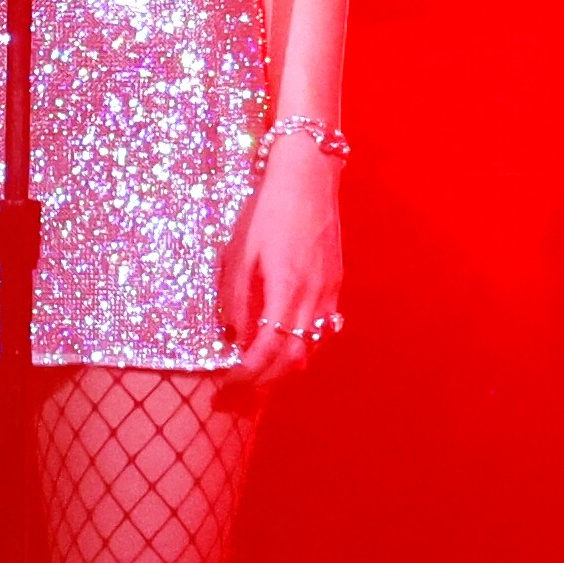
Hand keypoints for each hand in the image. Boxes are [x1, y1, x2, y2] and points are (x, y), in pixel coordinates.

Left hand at [220, 144, 345, 395]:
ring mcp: (329, 290)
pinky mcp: (335, 281)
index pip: (269, 349)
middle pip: (295, 358)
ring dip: (288, 366)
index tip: (228, 382)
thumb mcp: (241, 251)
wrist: (308, 176)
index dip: (248, 373)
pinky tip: (288, 342)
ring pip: (313, 347)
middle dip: (267, 379)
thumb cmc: (268, 208)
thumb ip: (238, 297)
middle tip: (241, 386)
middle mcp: (314, 296)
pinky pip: (325, 328)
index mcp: (286, 289)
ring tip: (262, 370)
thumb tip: (235, 334)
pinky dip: (305, 345)